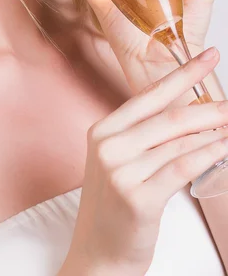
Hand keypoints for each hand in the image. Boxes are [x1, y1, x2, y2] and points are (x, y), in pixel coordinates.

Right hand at [62, 49, 226, 275]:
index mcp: (103, 130)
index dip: (184, 74)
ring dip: (213, 131)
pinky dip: (208, 154)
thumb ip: (148, 135)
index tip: (209, 56)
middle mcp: (108, 146)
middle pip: (169, 118)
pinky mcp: (138, 197)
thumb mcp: (121, 162)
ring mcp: (120, 171)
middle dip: (209, 107)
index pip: (150, 96)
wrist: (97, 254)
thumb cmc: (114, 205)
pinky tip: (224, 146)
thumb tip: (192, 109)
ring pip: (179, 142)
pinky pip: (182, 167)